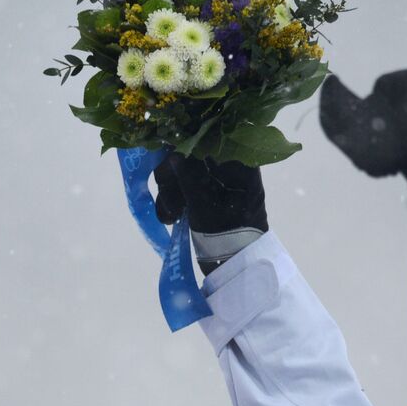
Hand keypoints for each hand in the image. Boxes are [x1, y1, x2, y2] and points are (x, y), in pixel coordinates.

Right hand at [153, 153, 267, 270]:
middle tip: (166, 196)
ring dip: (170, 192)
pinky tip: (170, 217)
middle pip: (191, 153)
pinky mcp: (204, 193)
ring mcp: (215, 180)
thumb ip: (189, 176)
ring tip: (169, 215)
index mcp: (240, 163)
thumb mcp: (205, 205)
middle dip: (173, 176)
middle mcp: (229, 165)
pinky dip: (173, 200)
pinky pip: (181, 186)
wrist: (235, 267)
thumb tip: (173, 151)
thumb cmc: (229, 236)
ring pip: (181, 171)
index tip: (166, 158)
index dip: (184, 144)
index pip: (209, 138)